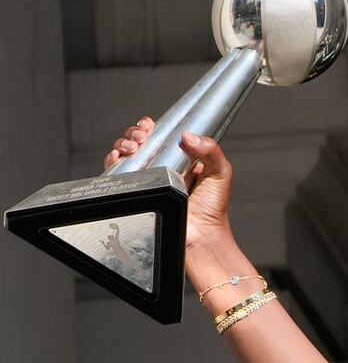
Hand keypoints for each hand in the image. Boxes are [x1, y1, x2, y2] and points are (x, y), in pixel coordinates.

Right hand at [103, 116, 234, 254]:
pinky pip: (117, 173)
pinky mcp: (137, 192)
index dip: (153, 128)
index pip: (162, 137)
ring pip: (126, 154)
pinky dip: (113, 161)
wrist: (199, 237)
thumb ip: (211, 151)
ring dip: (124, 144)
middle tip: (141, 137)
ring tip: (133, 147)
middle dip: (135, 133)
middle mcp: (163, 168)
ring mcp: (148, 180)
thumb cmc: (212, 211)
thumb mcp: (220, 174)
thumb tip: (188, 135)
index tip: (150, 126)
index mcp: (182, 160)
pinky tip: (120, 157)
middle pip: (140, 142)